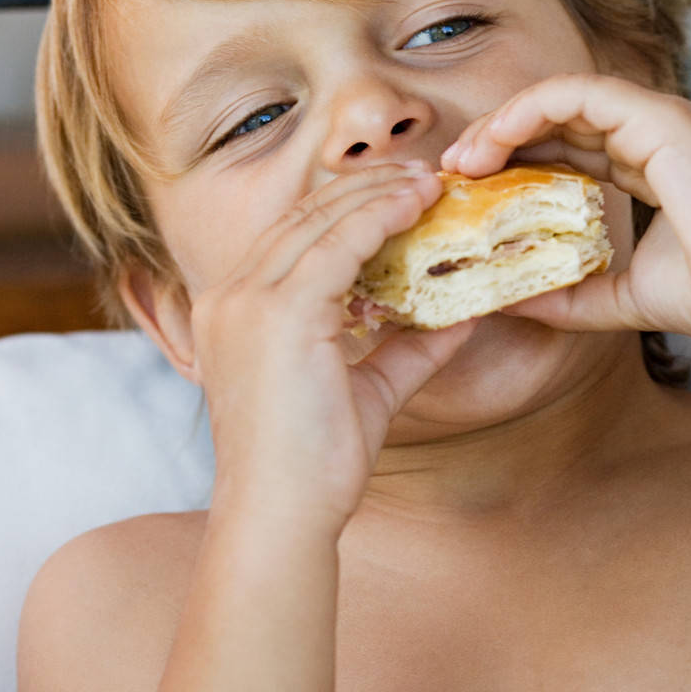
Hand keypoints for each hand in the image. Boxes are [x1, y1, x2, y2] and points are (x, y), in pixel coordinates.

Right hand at [190, 162, 478, 533]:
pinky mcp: (278, 311)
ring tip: (429, 182)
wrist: (280, 515)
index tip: (399, 194)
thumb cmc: (312, 467)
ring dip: (380, 192)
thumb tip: (460, 319)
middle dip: (366, 187)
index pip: (292, 237)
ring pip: (320, 219)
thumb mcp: (366, 393)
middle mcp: (230, 295)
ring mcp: (248, 300)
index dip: (347, 208)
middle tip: (423, 176)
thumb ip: (404, 351)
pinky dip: (381, 216)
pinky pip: (339, 242)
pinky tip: (418, 205)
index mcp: (233, 311)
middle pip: (303, 215)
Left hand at [439, 73, 690, 348]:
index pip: (568, 146)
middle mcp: (654, 131)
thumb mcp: (618, 298)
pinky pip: (576, 93)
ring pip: (560, 96)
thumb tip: (506, 304)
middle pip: (557, 117)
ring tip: (462, 160)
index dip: (514, 160)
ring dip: (503, 122)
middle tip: (451, 173)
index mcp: (652, 163)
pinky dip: (528, 110)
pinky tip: (493, 144)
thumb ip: (565, 296)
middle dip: (497, 138)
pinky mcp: (660, 116)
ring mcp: (659, 117)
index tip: (469, 191)